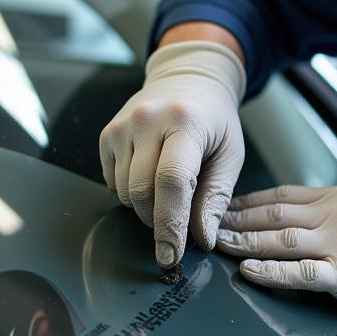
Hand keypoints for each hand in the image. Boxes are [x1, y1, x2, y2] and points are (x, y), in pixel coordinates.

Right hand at [99, 40, 245, 268]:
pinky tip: (151, 174)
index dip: (170, 225)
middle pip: (142, 192)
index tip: (171, 256)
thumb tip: (201, 239)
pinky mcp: (106, 134)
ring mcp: (122, 126)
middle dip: (159, 220)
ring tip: (170, 188)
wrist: (188, 79)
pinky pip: (112, 183)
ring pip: (125, 192)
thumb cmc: (215, 120)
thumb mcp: (230, 155)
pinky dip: (132, 191)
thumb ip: (216, 198)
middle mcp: (147, 120)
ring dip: (146, 206)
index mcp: (185, 122)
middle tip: (179, 222)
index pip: (171, 181)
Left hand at [216, 184, 336, 335]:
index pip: (283, 194)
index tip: (222, 207)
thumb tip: (288, 216)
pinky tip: (248, 272)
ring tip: (217, 246)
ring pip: (281, 239)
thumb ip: (330, 212)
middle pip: (275, 213)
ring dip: (244, 243)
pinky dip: (270, 272)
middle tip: (207, 224)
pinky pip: (300, 272)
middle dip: (237, 219)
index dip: (248, 201)